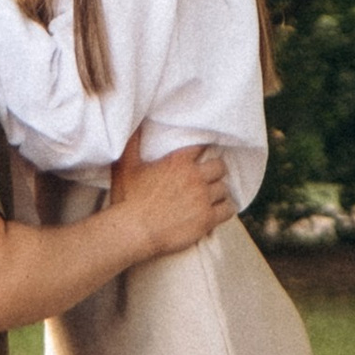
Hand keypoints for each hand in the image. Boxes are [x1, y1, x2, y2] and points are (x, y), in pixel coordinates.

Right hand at [107, 129, 234, 261]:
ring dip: (218, 192)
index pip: (202, 147)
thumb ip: (133, 143)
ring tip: (213, 195)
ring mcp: (203, 198)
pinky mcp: (207, 218)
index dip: (202, 151)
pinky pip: (228, 209)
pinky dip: (225, 209)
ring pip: (224, 188)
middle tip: (209, 177)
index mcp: (179, 162)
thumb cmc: (128, 199)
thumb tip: (136, 123)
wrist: (134, 231)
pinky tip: (219, 210)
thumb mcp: (126, 166)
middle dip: (215, 171)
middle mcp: (195, 177)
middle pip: (219, 166)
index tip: (202, 155)